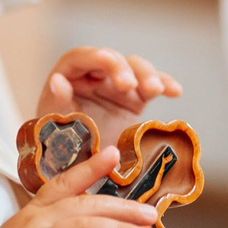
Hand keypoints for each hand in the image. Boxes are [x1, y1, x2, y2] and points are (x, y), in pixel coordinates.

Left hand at [38, 47, 180, 144]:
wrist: (76, 170)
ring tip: (155, 90)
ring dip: (147, 75)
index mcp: (69, 75)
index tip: (109, 64)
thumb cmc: (57, 144)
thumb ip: (56, 103)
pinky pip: (152, 87)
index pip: (82, 57)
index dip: (98, 58)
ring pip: (135, 68)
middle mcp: (94, 75)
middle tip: (129, 86)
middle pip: (113, 60)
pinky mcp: (135, 99)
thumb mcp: (53, 126)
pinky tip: (175, 91)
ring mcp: (117, 86)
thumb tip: (57, 80)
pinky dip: (165, 85)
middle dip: (123, 69)